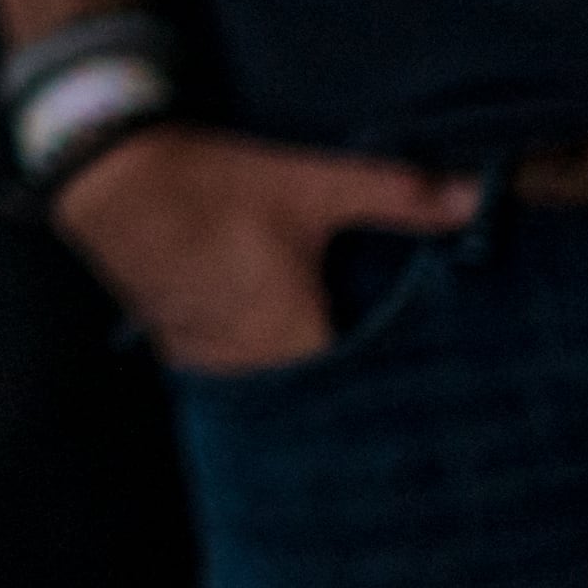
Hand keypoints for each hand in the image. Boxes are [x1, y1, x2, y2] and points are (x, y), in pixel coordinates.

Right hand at [50, 126, 476, 375]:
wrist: (108, 176)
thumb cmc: (214, 186)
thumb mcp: (308, 185)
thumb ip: (397, 196)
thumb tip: (479, 196)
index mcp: (294, 341)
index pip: (358, 398)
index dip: (392, 399)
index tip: (430, 411)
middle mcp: (251, 366)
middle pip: (312, 403)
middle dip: (347, 399)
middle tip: (394, 399)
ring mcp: (207, 361)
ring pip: (268, 394)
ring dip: (296, 387)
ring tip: (333, 378)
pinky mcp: (177, 347)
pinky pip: (230, 377)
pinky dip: (254, 370)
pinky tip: (269, 349)